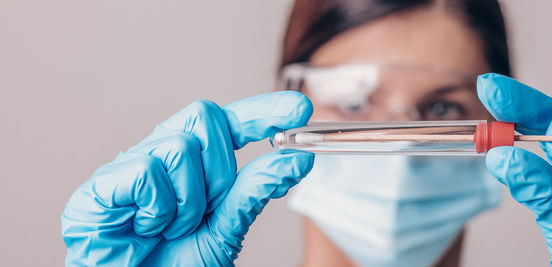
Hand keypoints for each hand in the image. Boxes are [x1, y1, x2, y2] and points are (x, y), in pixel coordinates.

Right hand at [61, 91, 313, 265]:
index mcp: (193, 165)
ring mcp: (129, 167)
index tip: (299, 110)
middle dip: (218, 169)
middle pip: (206, 118)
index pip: (230, 122)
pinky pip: (145, 171)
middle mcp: (162, 156)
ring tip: (173, 229)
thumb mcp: (225, 228)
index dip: (262, 112)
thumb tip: (295, 160)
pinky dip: (158, 207)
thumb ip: (255, 192)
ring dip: (188, 199)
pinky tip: (148, 228)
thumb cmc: (172, 264)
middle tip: (206, 210)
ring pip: (178, 146)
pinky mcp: (99, 187)